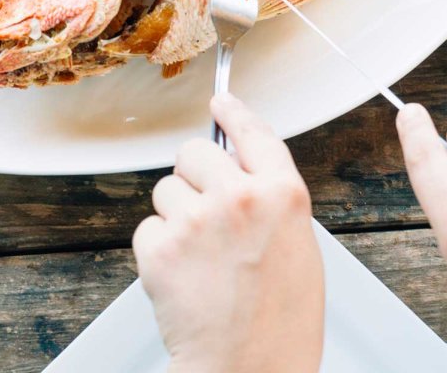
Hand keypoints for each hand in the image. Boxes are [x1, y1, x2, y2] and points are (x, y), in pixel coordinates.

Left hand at [132, 94, 323, 372]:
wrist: (251, 369)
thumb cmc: (281, 321)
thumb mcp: (299, 244)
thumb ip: (272, 198)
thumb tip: (240, 169)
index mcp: (285, 193)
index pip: (254, 131)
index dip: (233, 114)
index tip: (221, 101)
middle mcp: (241, 196)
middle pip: (195, 152)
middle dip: (194, 175)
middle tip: (204, 211)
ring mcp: (198, 219)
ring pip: (166, 190)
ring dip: (175, 216)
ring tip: (200, 259)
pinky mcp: (161, 247)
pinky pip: (148, 228)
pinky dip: (158, 249)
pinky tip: (183, 276)